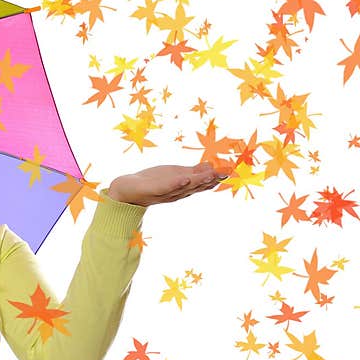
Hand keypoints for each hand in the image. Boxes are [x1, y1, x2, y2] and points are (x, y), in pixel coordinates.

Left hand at [106, 161, 229, 206]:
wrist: (128, 191)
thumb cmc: (153, 182)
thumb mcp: (175, 175)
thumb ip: (192, 172)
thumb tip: (212, 167)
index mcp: (184, 187)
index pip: (203, 183)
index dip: (216, 178)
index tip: (231, 171)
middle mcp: (178, 192)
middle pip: (197, 185)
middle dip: (212, 179)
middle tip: (227, 172)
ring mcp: (166, 192)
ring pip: (185, 187)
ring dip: (198, 180)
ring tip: (211, 174)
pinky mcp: (154, 190)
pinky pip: (166, 187)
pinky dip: (175, 184)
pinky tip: (184, 178)